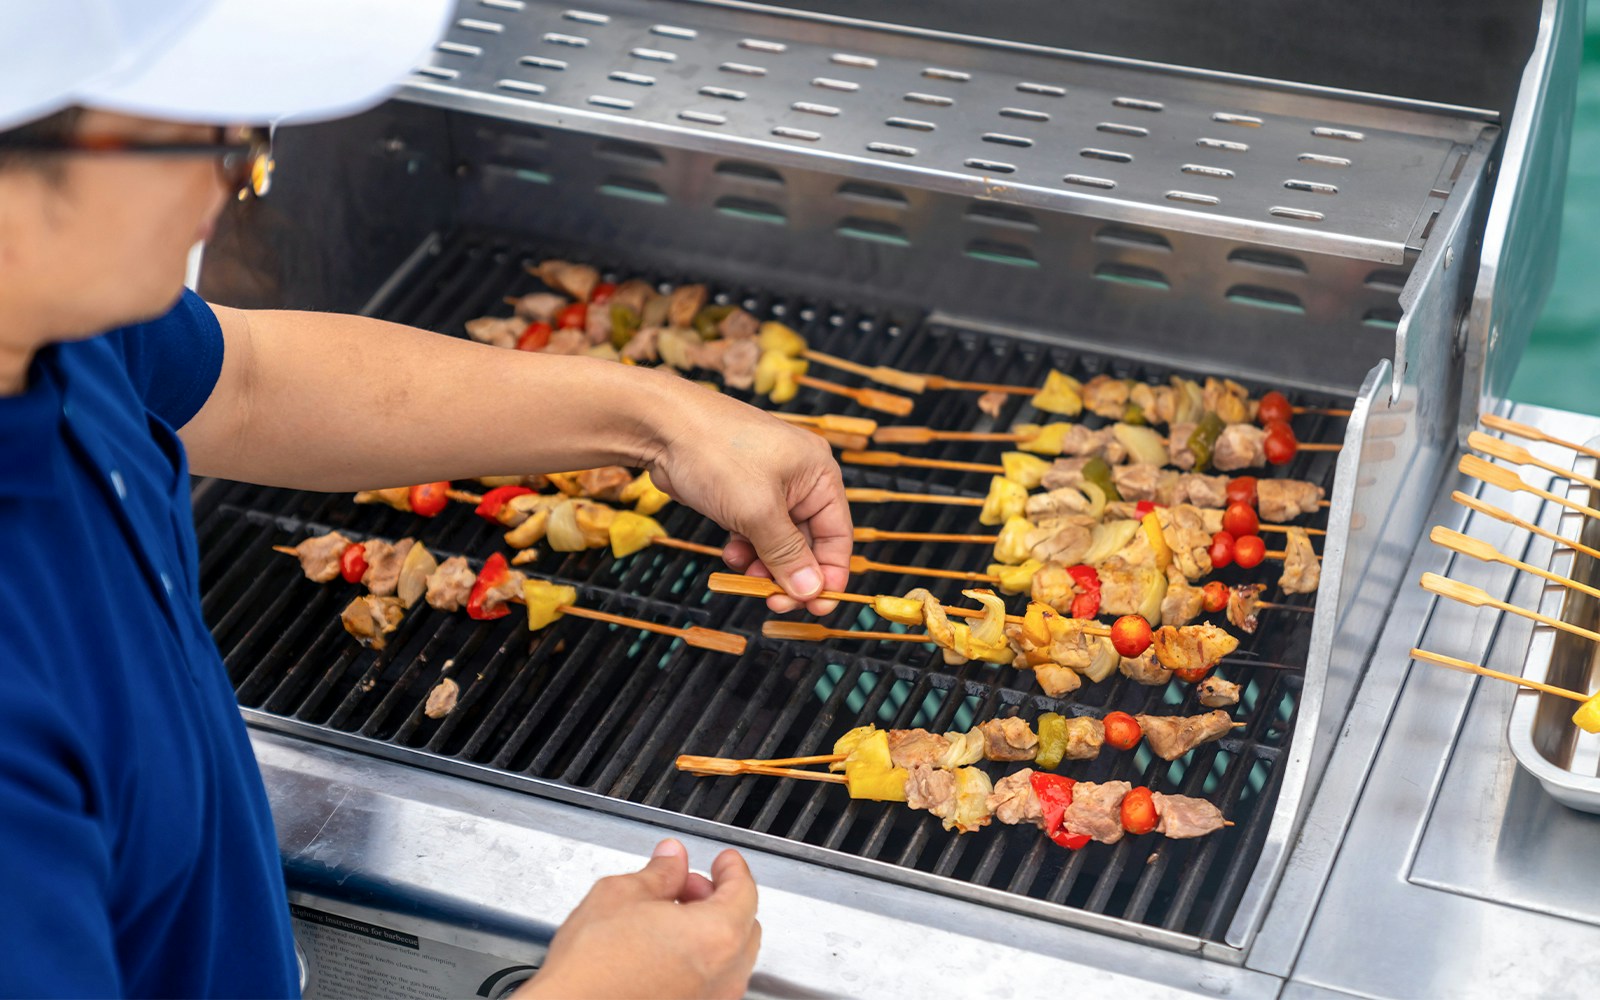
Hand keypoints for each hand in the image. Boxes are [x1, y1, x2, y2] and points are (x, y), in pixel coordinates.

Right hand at [515, 840, 760, 999]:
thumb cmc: (592, 970)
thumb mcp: (621, 895)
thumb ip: (659, 872)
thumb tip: (672, 858)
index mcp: (716, 935)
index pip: (744, 890)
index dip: (732, 868)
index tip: (724, 860)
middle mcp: (724, 975)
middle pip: (742, 924)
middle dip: (719, 898)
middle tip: (687, 885)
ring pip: (729, 957)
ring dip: (710, 930)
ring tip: (669, 918)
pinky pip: (711, 982)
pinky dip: (699, 960)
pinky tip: (665, 951)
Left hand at [645, 387, 851, 613]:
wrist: (661, 425)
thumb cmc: (716, 454)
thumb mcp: (758, 511)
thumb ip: (787, 555)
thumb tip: (812, 592)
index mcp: (819, 474)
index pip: (838, 535)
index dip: (829, 574)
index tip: (817, 607)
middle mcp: (800, 479)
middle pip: (808, 542)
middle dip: (790, 573)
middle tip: (774, 602)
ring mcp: (769, 485)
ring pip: (778, 541)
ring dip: (764, 564)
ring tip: (745, 575)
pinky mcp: (742, 492)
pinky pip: (754, 531)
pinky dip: (745, 548)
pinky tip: (729, 552)